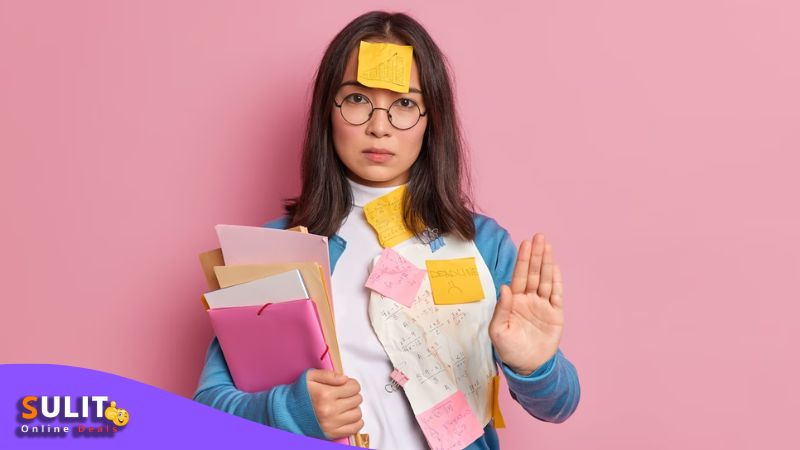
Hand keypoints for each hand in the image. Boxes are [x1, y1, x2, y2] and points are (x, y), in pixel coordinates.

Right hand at [306, 369, 363, 439]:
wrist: (288, 412)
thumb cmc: (301, 393)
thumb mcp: (310, 377)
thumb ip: (328, 374)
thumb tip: (345, 378)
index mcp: (325, 394)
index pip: (354, 387)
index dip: (352, 384)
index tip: (347, 385)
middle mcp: (329, 410)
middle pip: (357, 399)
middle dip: (353, 395)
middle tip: (345, 395)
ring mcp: (332, 423)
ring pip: (357, 413)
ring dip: (354, 408)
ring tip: (345, 406)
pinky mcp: (332, 433)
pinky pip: (355, 427)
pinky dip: (355, 421)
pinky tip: (348, 416)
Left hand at [489, 233, 563, 375]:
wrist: (528, 368)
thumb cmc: (509, 350)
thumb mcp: (498, 332)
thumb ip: (501, 309)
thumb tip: (505, 287)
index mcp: (514, 302)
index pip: (519, 276)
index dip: (522, 260)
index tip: (525, 243)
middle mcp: (528, 300)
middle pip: (533, 273)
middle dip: (536, 255)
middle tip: (539, 237)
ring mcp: (543, 306)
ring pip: (545, 280)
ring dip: (547, 263)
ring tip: (548, 246)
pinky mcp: (555, 314)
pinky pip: (556, 295)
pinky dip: (557, 281)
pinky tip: (555, 267)